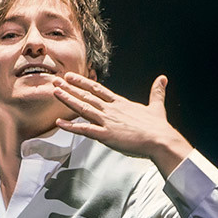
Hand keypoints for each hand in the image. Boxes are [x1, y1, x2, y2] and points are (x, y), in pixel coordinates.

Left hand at [53, 72, 192, 175]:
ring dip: (68, 100)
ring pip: (83, 108)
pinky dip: (71, 126)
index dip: (82, 82)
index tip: (71, 76)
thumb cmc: (158, 127)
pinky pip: (84, 130)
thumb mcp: (157, 106)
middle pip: (86, 96)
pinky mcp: (106, 135)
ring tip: (55, 92)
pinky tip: (59, 123)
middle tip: (56, 80)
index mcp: (120, 103)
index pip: (97, 89)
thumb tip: (163, 79)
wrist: (160, 140)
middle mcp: (111, 109)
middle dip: (70, 88)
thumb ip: (157, 93)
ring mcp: (107, 121)